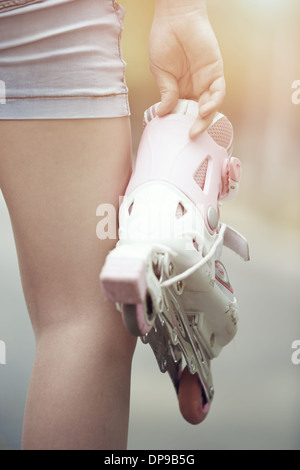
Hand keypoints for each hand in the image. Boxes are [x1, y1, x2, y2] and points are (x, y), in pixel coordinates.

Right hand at [149, 3, 224, 137]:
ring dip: (206, 118)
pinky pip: (218, 91)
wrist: (174, 18)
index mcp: (179, 90)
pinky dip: (213, 102)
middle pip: (199, 113)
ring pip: (210, 106)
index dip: (181, 123)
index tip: (175, 134)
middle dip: (197, 127)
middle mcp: (194, 88)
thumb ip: (165, 93)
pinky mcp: (215, 71)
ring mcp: (205, 81)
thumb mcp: (160, 72)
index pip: (183, 112)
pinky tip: (205, 109)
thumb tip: (161, 113)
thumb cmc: (164, 40)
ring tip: (197, 126)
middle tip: (190, 136)